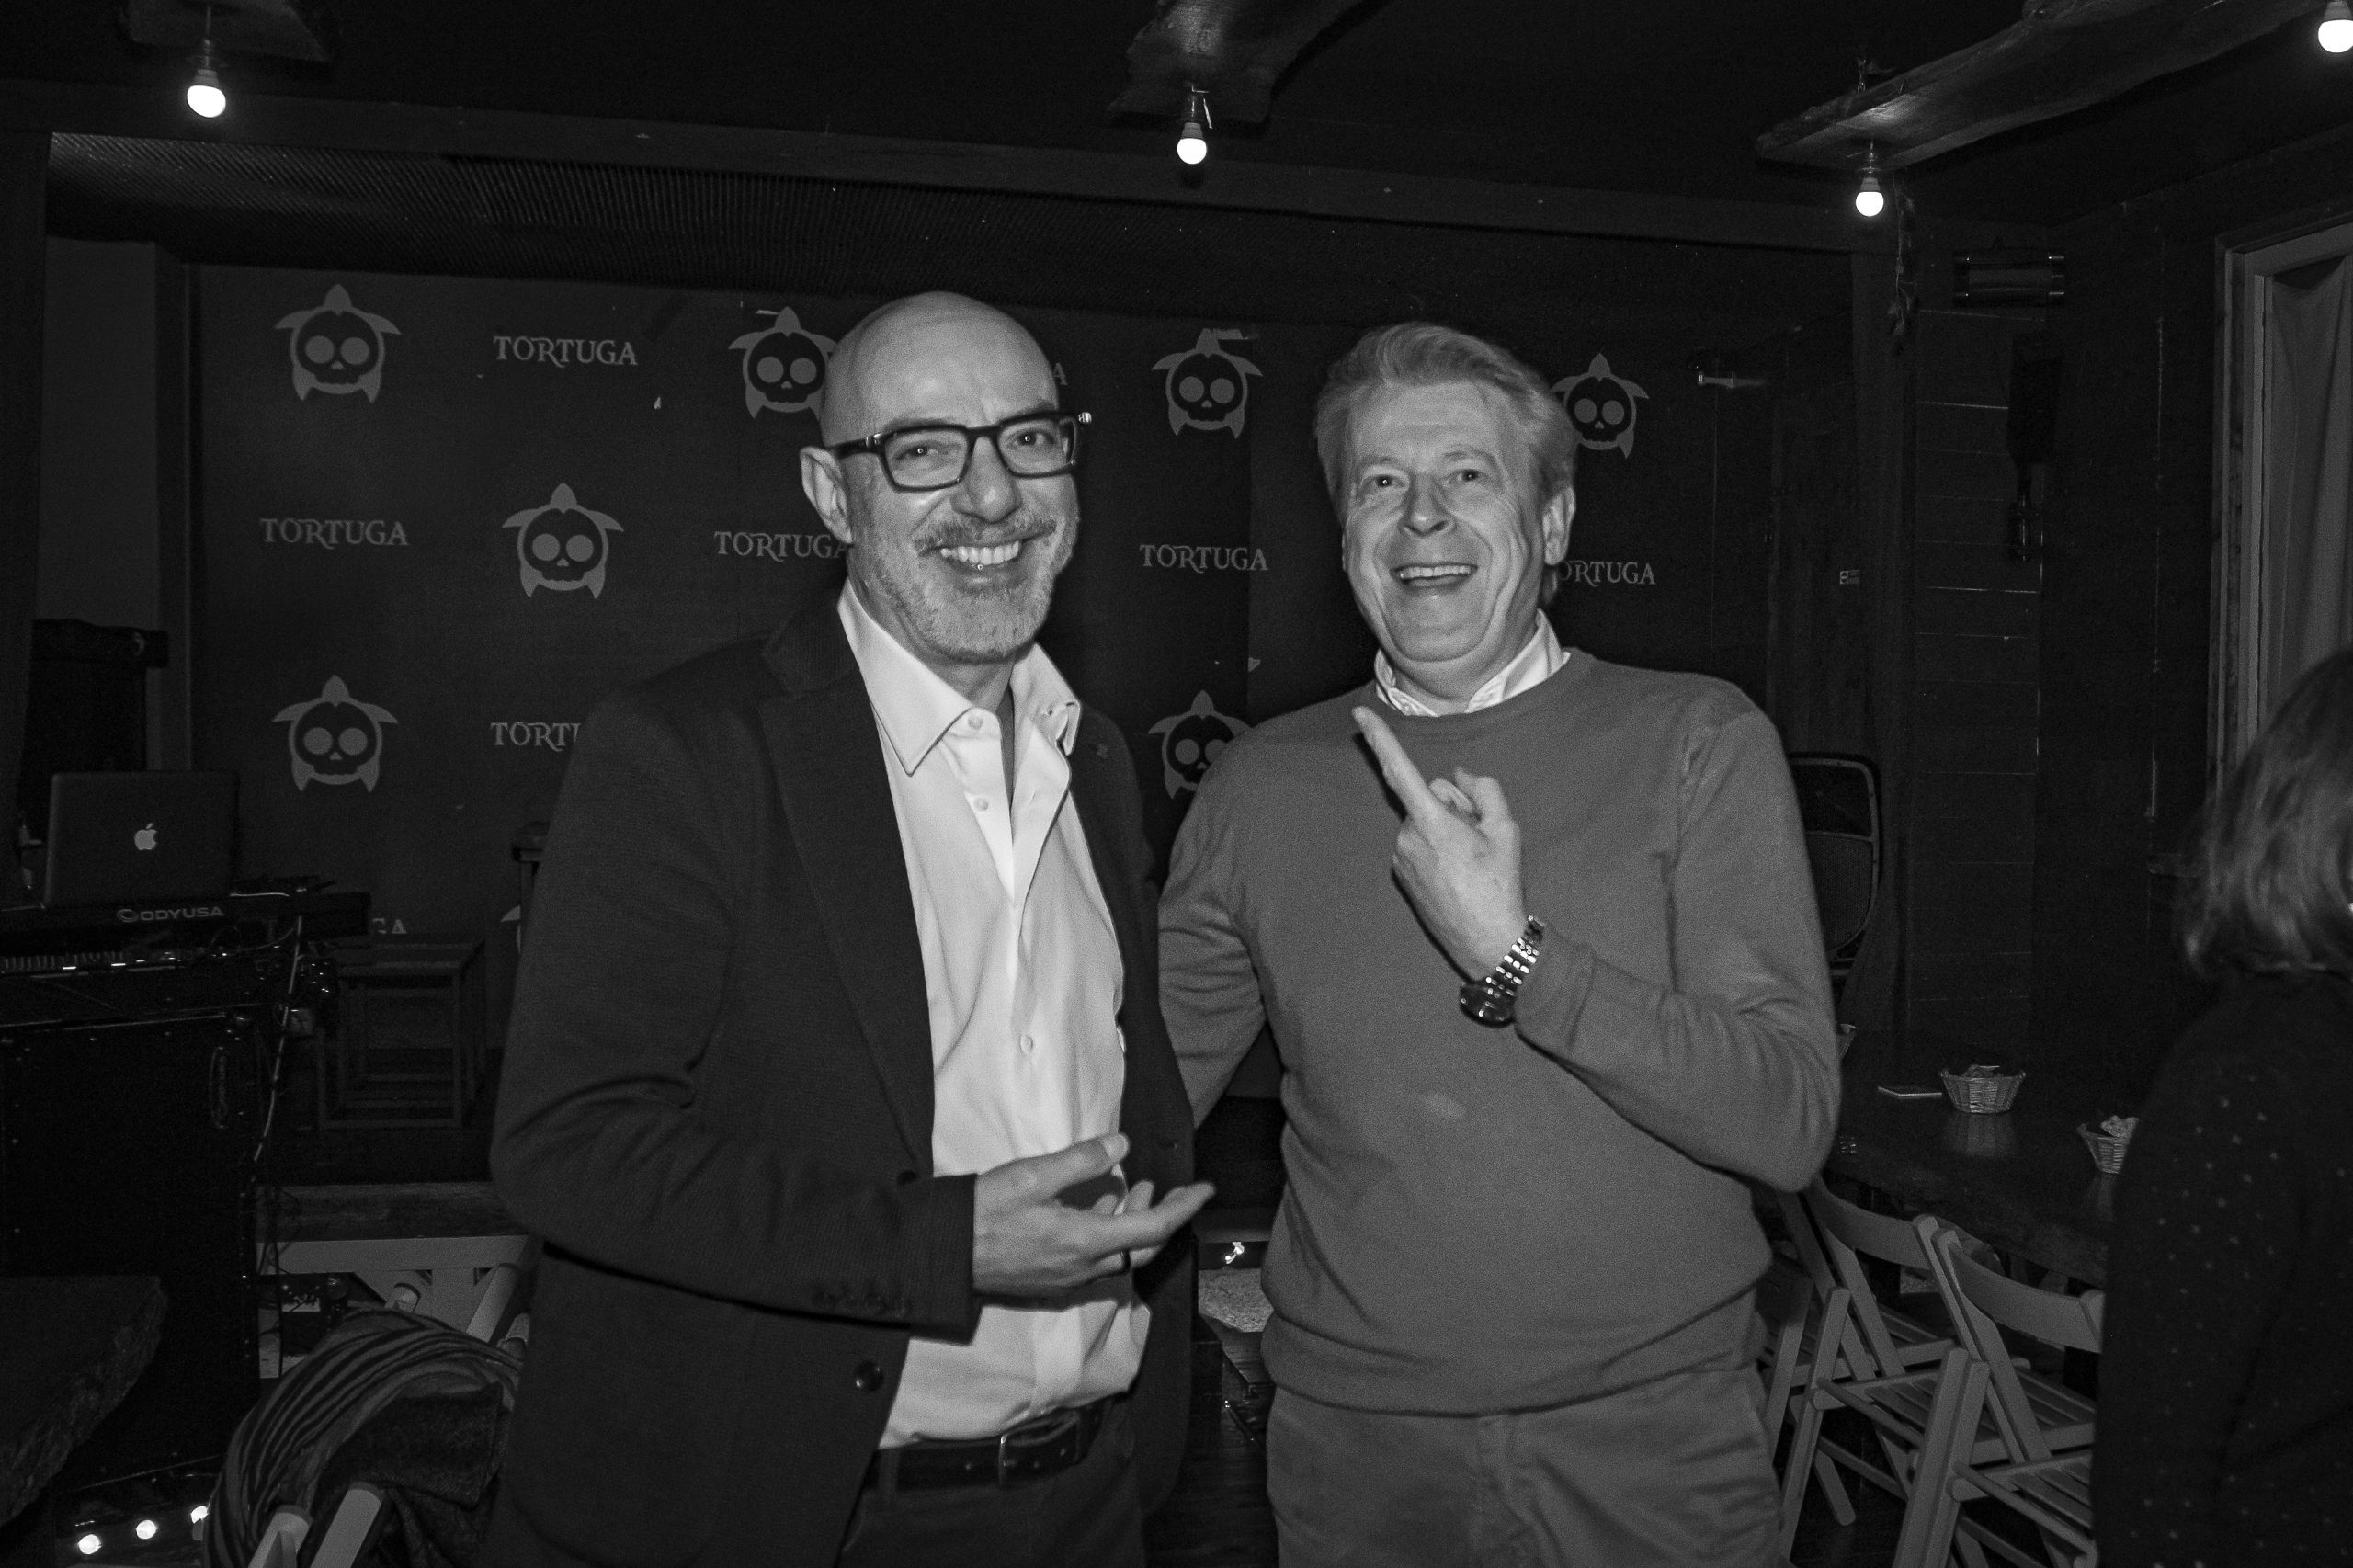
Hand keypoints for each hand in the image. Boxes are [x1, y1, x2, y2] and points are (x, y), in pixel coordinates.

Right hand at [972, 1134, 1215, 1297]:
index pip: (1155, 1227)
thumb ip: (1081, 1160)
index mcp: (1086, 1241)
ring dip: (1134, 1223)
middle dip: (1164, 1216)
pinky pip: (1098, 1261)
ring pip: (1121, 1255)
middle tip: (1172, 1189)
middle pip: (1145, 1247)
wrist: (945, 1254)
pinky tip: (1097, 1210)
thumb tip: (1122, 1145)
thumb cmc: (985, 1211)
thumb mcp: (1033, 1175)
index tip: (1206, 1189)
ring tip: (1133, 1188)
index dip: (1185, 1207)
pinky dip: (1110, 1234)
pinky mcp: (1053, 1281)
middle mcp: (1085, 1267)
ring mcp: (1068, 1278)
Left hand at [1352, 706, 1528, 976]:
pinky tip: (1459, 872)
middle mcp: (1407, 837)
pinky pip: (1420, 842)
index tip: (1360, 714)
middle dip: (1454, 806)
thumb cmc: (1499, 885)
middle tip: (1480, 837)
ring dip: (1447, 829)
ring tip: (1471, 861)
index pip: (1400, 771)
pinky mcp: (1401, 874)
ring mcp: (1401, 857)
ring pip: (1425, 821)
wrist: (1486, 942)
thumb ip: (1482, 790)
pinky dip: (1438, 847)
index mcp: (1430, 822)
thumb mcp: (1505, 829)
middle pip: (1430, 797)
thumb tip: (1460, 775)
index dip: (1380, 739)